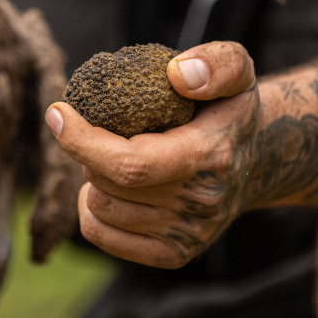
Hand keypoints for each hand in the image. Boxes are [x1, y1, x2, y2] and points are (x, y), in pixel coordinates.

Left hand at [45, 42, 258, 267]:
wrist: (259, 162)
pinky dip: (92, 210)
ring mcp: (188, 234)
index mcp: (209, 155)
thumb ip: (217, 63)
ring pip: (99, 208)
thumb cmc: (230, 109)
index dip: (83, 141)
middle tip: (103, 131)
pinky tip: (108, 188)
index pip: (131, 164)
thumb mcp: (238, 69)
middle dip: (90, 151)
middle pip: (107, 183)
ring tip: (110, 158)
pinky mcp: (174, 254)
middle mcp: (200, 202)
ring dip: (92, 180)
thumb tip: (178, 75)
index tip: (58, 112)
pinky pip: (102, 235)